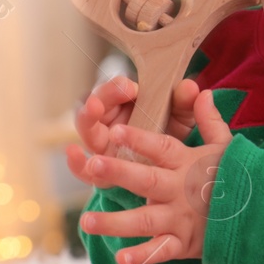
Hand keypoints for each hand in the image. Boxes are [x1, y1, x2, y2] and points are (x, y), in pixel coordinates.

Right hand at [68, 75, 202, 173]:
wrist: (178, 176)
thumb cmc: (176, 138)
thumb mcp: (183, 120)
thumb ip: (185, 104)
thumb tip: (191, 87)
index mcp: (128, 106)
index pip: (114, 91)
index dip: (117, 86)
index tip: (129, 86)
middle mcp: (111, 124)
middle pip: (97, 107)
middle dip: (100, 97)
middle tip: (102, 95)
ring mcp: (104, 148)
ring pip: (88, 131)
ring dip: (87, 118)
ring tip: (92, 110)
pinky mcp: (101, 174)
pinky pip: (84, 170)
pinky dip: (75, 162)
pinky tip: (72, 153)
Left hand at [76, 90, 233, 263]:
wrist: (262, 217)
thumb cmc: (240, 178)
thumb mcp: (227, 147)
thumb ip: (210, 121)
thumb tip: (203, 91)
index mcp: (188, 164)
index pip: (161, 147)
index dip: (139, 138)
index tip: (116, 130)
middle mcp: (181, 190)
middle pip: (147, 179)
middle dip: (120, 171)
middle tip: (94, 163)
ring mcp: (182, 218)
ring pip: (145, 220)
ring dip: (116, 222)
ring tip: (86, 220)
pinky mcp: (186, 243)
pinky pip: (162, 251)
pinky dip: (143, 256)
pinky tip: (122, 258)